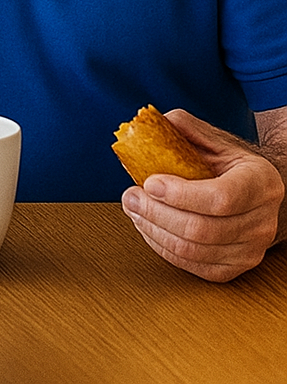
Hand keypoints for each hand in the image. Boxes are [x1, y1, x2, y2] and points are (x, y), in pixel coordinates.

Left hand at [121, 108, 284, 281]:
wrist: (257, 195)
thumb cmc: (233, 166)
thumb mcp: (215, 140)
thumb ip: (185, 128)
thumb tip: (149, 124)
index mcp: (260, 182)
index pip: (221, 197)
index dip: (180, 194)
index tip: (150, 182)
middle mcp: (262, 220)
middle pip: (202, 229)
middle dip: (156, 213)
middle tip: (130, 196)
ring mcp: (251, 249)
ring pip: (194, 251)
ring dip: (154, 230)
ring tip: (134, 210)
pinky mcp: (234, 268)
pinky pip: (193, 266)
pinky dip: (163, 247)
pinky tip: (148, 227)